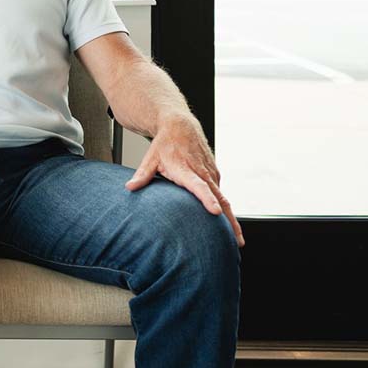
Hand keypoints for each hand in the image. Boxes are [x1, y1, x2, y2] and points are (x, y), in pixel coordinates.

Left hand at [124, 114, 243, 246]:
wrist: (181, 126)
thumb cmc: (165, 145)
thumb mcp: (150, 159)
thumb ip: (142, 175)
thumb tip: (129, 187)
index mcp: (186, 170)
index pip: (199, 187)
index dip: (207, 199)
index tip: (216, 212)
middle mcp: (203, 172)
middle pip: (220, 199)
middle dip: (230, 221)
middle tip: (237, 241)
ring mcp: (211, 174)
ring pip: (224, 198)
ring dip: (232, 219)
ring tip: (237, 240)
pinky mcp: (215, 174)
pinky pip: (221, 194)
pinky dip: (226, 208)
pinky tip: (228, 225)